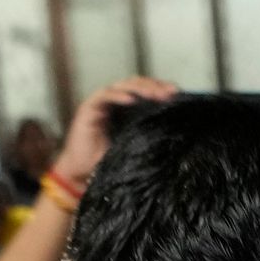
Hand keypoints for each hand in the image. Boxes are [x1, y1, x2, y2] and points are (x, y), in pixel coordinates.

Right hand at [59, 77, 179, 188]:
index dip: (160, 88)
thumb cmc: (108, 163)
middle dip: (154, 86)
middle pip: (136, 84)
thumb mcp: (136, 146)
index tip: (177, 93)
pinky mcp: (89, 108)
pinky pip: (105, 96)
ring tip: (155, 94)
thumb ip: (150, 134)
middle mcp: (114, 102)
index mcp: (127, 109)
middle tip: (169, 92)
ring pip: (123, 85)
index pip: (145, 90)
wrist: (82, 176)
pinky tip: (131, 99)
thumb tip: (176, 129)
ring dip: (140, 88)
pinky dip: (118, 95)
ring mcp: (102, 103)